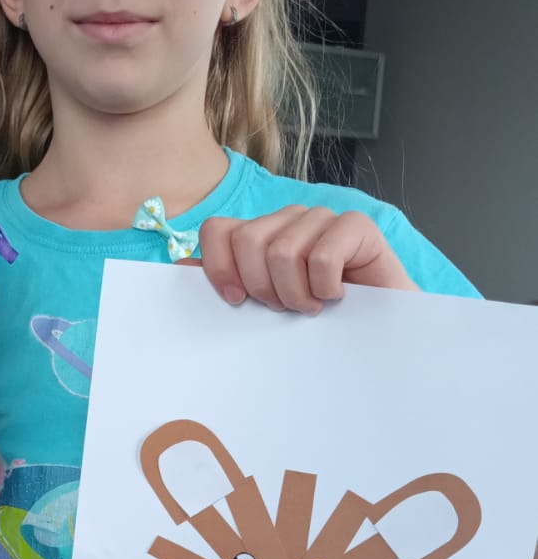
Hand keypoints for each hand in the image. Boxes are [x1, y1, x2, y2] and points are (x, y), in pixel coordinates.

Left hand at [197, 206, 416, 312]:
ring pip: (283, 251)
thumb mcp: (263, 307)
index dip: (219, 267)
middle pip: (248, 241)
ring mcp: (322, 219)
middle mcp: (289, 220)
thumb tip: (180, 269)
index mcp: (262, 235)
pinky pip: (323, 256)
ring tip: (313, 306)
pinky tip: (338, 297)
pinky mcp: (357, 226)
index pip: (218, 230)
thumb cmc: (319, 325)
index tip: (237, 300)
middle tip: (285, 307)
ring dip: (296, 293)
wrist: (378, 338)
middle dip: (263, 287)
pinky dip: (326, 288)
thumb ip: (227, 284)